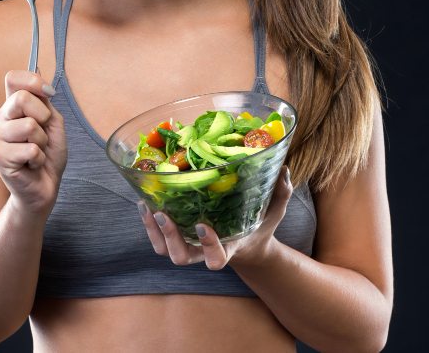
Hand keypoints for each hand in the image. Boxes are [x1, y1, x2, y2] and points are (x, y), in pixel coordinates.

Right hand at [0, 70, 66, 216]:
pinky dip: (39, 158)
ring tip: (36, 152)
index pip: (12, 78)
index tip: (49, 94)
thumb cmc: (48, 154)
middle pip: (21, 98)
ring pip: (29, 126)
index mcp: (11, 107)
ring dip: (42, 142)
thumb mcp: (52, 122)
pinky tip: (32, 164)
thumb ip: (44, 101)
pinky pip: (30, 149)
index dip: (32, 81)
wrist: (45, 186)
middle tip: (43, 135)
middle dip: (43, 117)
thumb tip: (41, 82)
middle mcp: (0, 119)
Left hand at [138, 167, 293, 269]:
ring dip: (153, 231)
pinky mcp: (177, 239)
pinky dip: (147, 223)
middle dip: (170, 237)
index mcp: (228, 249)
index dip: (208, 246)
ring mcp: (189, 247)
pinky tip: (145, 201)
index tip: (202, 225)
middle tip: (162, 213)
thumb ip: (280, 194)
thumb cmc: (258, 227)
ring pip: (164, 250)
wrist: (245, 245)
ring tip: (148, 206)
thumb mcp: (273, 213)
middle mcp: (204, 252)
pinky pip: (156, 239)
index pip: (216, 258)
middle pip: (181, 257)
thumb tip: (284, 169)